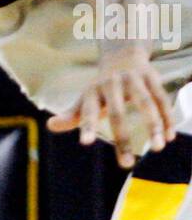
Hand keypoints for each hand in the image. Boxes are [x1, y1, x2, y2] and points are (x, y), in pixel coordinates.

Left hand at [47, 45, 175, 166]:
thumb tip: (50, 125)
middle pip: (117, 113)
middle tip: (126, 165)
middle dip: (123, 139)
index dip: (87, 126)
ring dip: (154, 126)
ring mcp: (133, 79)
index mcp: (93, 92)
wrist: (122, 54)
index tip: (86, 143)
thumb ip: (72, 116)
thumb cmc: (102, 87)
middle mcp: (112, 83)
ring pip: (146, 103)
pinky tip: (169, 137)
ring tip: (158, 148)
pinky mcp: (152, 77)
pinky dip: (167, 117)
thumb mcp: (86, 99)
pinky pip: (162, 99)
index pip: (88, 111)